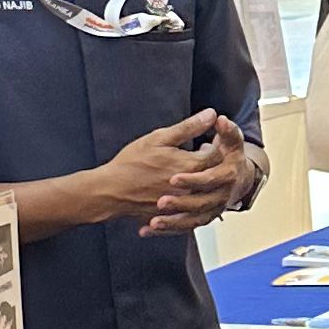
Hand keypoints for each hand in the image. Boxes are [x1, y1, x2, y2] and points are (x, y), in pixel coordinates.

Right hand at [105, 112, 243, 233]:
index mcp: (189, 165)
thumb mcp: (159, 138)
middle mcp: (191, 187)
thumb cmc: (132, 162)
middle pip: (215, 175)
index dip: (214, 146)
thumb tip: (211, 113)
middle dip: (212, 164)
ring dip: (204, 182)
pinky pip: (193, 209)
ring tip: (192, 172)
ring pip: (206, 194)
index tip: (206, 143)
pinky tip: (183, 189)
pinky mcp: (175, 214)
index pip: (217, 156)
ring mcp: (183, 203)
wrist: (112, 191)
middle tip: (202, 155)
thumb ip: (189, 127)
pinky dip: (192, 199)